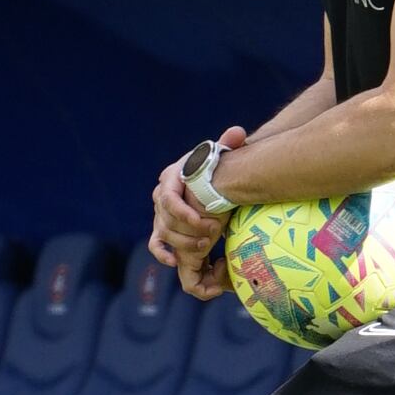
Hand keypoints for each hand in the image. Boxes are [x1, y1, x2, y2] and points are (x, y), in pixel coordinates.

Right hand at [148, 127, 245, 293]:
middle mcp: (161, 196)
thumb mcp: (220, 155)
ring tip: (207, 247)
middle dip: (188, 232)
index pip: (168, 197)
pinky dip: (163, 254)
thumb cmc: (213, 168)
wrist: (207, 180)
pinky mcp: (162, 229)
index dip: (183, 212)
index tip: (203, 222)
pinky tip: (175, 262)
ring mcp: (160, 214)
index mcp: (171, 177)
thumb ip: (228, 144)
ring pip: (163, 234)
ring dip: (183, 243)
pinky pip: (155, 245)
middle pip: (166, 219)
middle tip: (212, 236)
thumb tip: (238, 133)